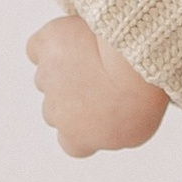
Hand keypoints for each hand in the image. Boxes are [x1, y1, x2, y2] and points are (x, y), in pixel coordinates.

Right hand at [28, 12, 170, 155]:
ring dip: (65, 69)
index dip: (85, 126)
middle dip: (74, 97)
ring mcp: (47, 77)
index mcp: (75, 137)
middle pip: (57, 109)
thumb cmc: (141, 94)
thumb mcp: (137, 130)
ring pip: (49, 77)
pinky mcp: (44, 46)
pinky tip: (74, 40)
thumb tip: (106, 127)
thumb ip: (112, 134)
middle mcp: (54, 112)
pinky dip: (52, 45)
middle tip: (102, 81)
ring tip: (97, 57)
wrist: (132, 59)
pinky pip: (40, 48)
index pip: (70, 141)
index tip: (101, 112)